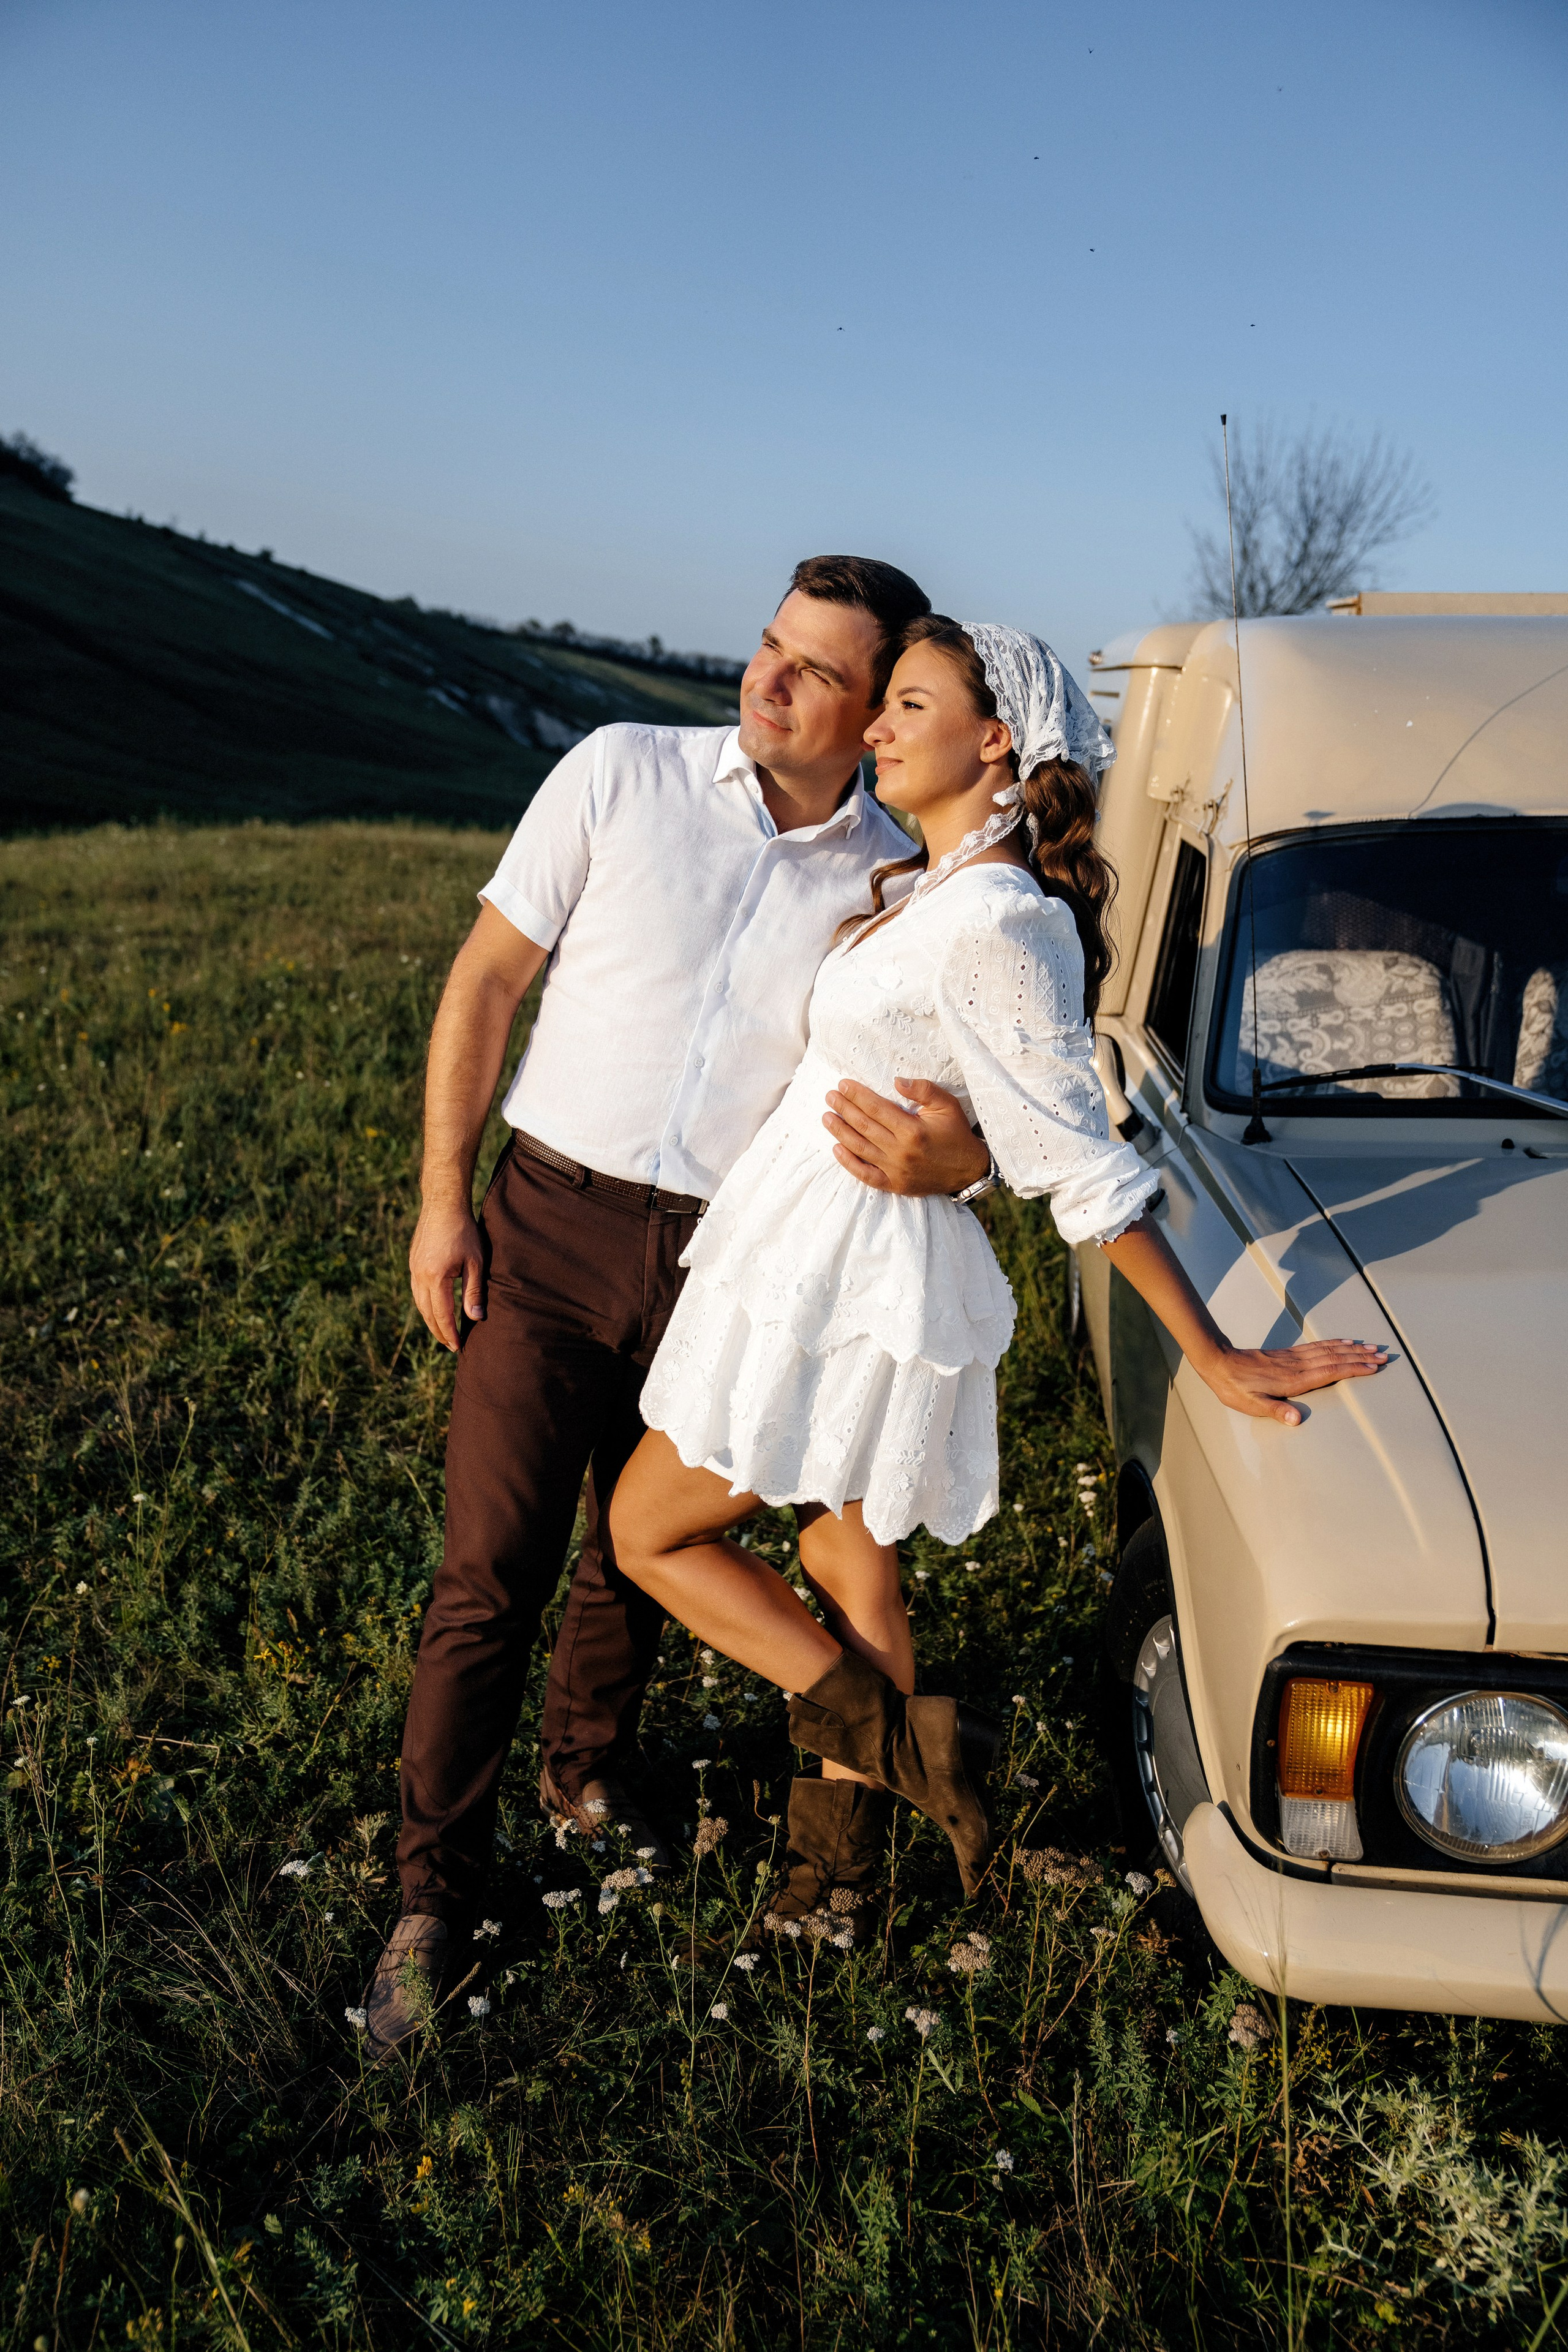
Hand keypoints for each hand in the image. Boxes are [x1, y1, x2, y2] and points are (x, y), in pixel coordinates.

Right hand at [409, 1198, 485, 1350]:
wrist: (443, 1204)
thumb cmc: (464, 1231)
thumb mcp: (475, 1262)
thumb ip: (474, 1292)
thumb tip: (476, 1318)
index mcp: (435, 1277)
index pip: (442, 1314)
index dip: (450, 1333)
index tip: (458, 1346)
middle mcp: (419, 1276)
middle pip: (427, 1313)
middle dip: (439, 1331)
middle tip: (451, 1345)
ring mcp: (413, 1269)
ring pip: (419, 1303)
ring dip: (430, 1320)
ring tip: (442, 1331)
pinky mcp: (413, 1262)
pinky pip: (416, 1291)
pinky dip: (424, 1304)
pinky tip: (433, 1308)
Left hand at [823, 1077, 991, 1196]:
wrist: (969, 1169)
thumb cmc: (956, 1133)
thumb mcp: (947, 1104)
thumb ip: (923, 1089)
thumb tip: (896, 1081)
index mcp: (913, 1130)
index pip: (876, 1109)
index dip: (857, 1095)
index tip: (842, 1085)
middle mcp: (901, 1151)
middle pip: (864, 1127)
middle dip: (844, 1109)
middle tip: (829, 1096)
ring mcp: (896, 1171)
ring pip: (860, 1149)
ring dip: (840, 1132)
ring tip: (826, 1118)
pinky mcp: (895, 1185)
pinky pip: (866, 1175)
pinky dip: (849, 1163)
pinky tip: (837, 1149)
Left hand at [1194, 1338, 1389, 1426]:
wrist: (1218, 1363)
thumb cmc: (1236, 1388)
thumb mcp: (1253, 1405)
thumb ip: (1277, 1411)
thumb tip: (1297, 1420)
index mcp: (1294, 1379)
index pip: (1330, 1372)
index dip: (1353, 1369)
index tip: (1373, 1367)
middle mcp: (1297, 1365)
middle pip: (1335, 1359)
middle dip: (1360, 1357)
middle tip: (1382, 1356)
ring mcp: (1293, 1358)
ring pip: (1328, 1350)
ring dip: (1350, 1349)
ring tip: (1370, 1347)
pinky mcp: (1287, 1354)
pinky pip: (1316, 1347)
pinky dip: (1333, 1344)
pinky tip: (1341, 1343)